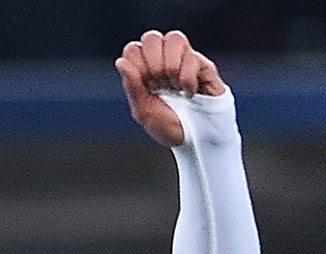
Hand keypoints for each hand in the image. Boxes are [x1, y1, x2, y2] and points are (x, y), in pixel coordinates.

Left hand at [116, 29, 224, 147]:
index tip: (145, 88)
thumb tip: (121, 62)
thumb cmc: (169, 127)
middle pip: (151, 37)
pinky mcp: (204, 66)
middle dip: (152, 64)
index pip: (133, 49)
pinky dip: (187, 79)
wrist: (196, 143)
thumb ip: (132, 87)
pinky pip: (193, 57)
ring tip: (175, 86)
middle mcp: (164, 59)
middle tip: (160, 86)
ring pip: (174, 38)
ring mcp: (185, 60)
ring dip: (171, 65)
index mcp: (145, 69)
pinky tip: (189, 93)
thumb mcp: (144, 112)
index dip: (136, 67)